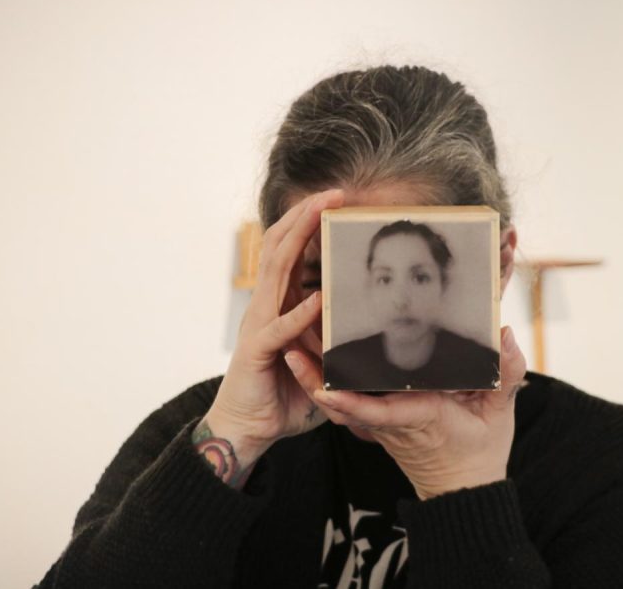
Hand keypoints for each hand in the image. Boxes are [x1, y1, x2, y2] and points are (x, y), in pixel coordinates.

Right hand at [203, 189, 343, 463]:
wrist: (249, 429)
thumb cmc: (282, 395)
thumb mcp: (315, 359)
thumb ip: (334, 339)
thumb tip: (374, 331)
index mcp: (278, 302)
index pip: (292, 251)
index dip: (309, 222)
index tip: (336, 200)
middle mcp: (265, 305)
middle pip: (281, 247)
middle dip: (304, 216)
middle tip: (333, 193)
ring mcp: (258, 324)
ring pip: (276, 271)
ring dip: (298, 240)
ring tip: (319, 215)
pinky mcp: (256, 351)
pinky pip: (279, 328)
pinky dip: (299, 311)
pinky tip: (318, 298)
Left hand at [286, 326, 527, 499]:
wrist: (462, 488)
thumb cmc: (481, 452)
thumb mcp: (500, 414)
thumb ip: (506, 375)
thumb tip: (507, 336)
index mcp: (420, 416)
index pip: (380, 411)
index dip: (351, 402)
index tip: (326, 390)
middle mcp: (393, 421)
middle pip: (346, 403)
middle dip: (316, 380)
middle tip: (289, 350)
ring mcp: (383, 424)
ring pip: (341, 405)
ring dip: (314, 380)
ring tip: (290, 349)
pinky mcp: (379, 422)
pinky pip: (347, 406)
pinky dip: (326, 387)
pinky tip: (310, 360)